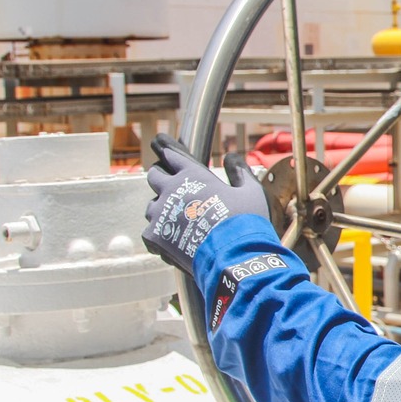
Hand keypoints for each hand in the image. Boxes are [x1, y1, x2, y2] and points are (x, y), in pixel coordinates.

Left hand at [143, 133, 272, 270]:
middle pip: (154, 175)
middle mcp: (171, 190)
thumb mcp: (251, 191)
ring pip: (151, 205)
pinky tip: (171, 238)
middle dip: (161, 177)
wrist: (234, 258)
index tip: (160, 143)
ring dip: (161, 208)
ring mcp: (160, 214)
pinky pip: (149, 231)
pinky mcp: (154, 237)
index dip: (166, 149)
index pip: (171, 154)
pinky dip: (159, 233)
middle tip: (172, 186)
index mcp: (192, 174)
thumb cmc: (245, 222)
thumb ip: (239, 172)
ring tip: (176, 217)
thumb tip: (231, 157)